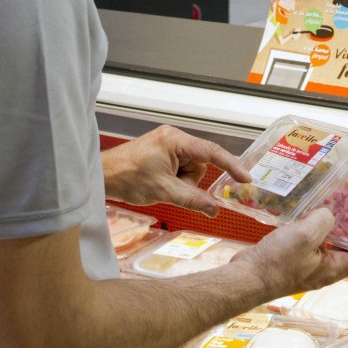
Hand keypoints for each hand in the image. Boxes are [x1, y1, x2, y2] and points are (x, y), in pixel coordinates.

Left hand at [103, 126, 249, 216]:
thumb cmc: (126, 177)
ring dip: (180, 183)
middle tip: (169, 188)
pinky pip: (179, 169)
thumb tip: (215, 209)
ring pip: (190, 170)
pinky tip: (158, 183)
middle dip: (189, 181)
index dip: (231, 165)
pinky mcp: (161, 153)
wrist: (101, 176)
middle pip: (199, 164)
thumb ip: (193, 200)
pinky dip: (173, 181)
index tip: (245, 178)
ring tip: (159, 186)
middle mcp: (173, 138)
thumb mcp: (164, 191)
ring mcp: (167, 145)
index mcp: (175, 140)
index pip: (212, 152)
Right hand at [233, 209, 347, 300]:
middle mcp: (326, 267)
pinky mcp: (295, 256)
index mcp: (336, 268)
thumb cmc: (276, 264)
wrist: (246, 278)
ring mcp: (310, 262)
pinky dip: (315, 223)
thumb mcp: (306, 236)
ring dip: (336, 222)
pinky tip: (311, 208)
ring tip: (340, 199)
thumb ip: (324, 220)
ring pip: (330, 239)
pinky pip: (312, 237)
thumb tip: (327, 213)